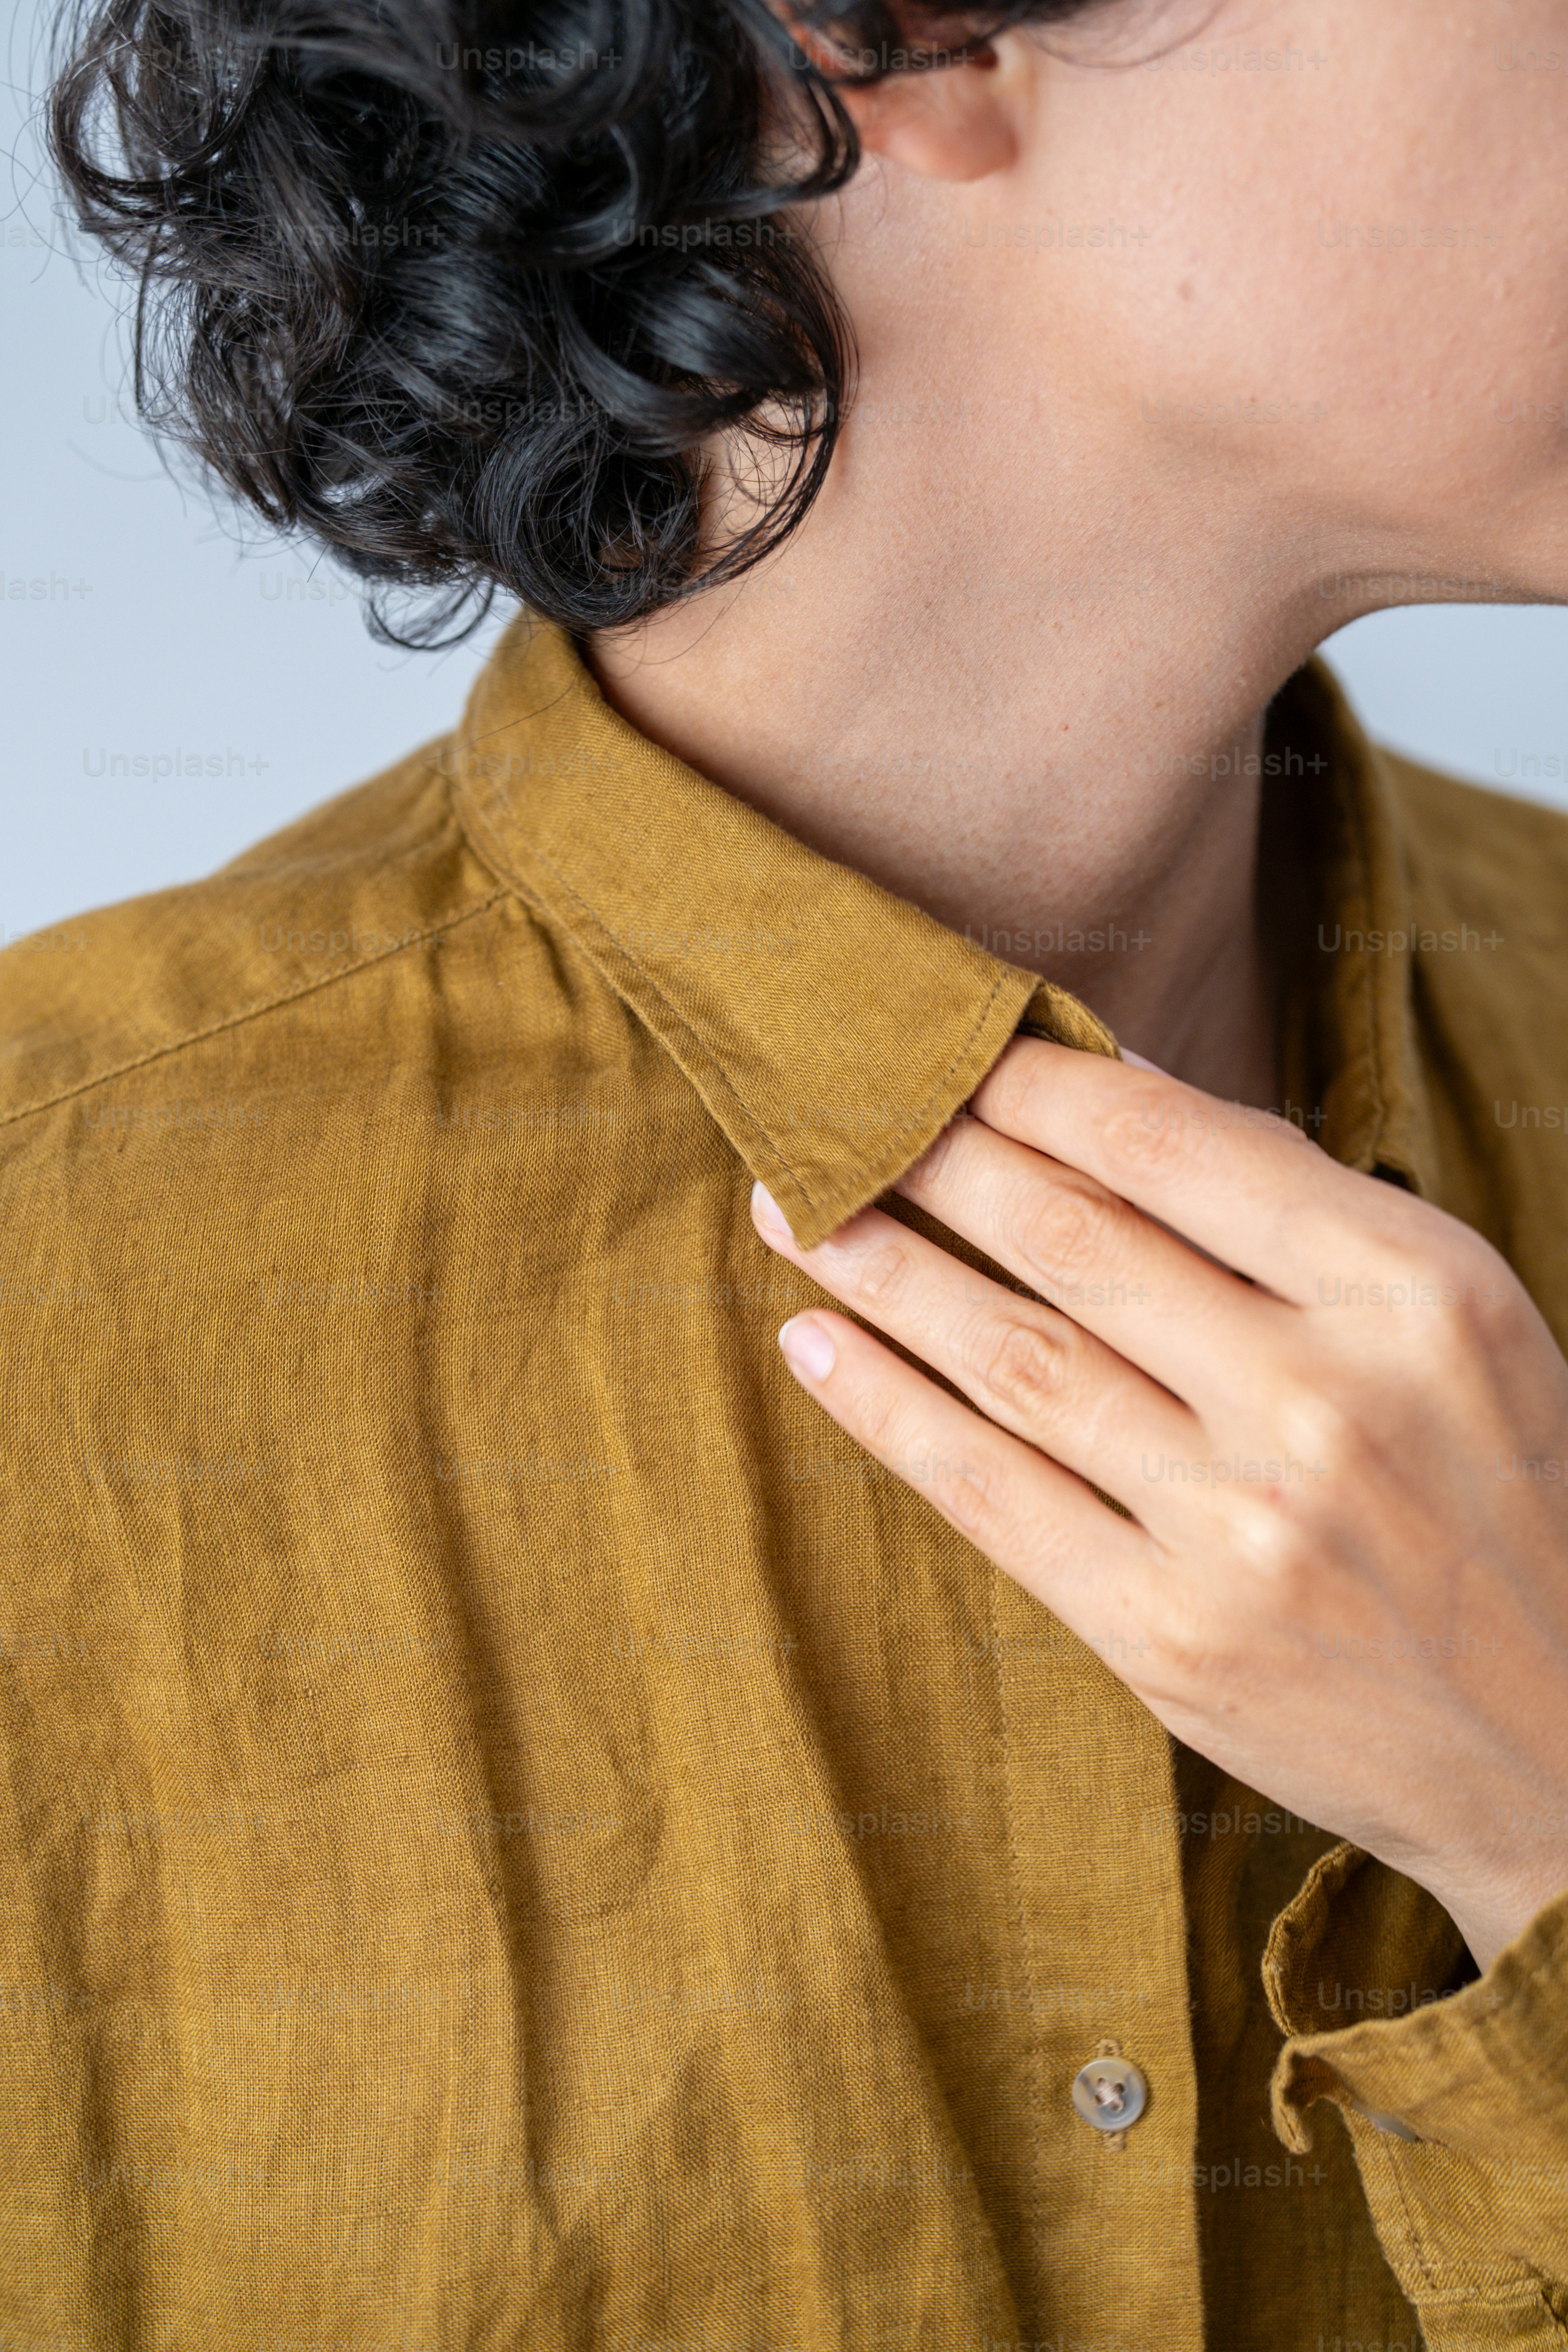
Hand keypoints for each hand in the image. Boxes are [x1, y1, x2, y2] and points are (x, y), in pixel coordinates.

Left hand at [750, 1036, 1567, 1974]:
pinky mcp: (1168, 1639)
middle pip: (1068, 1237)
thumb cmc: (1498, 1491)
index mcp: (1411, 1291)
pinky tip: (815, 1343)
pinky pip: (993, 1495)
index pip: (1168, 1144)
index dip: (1027, 1083)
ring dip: (880, 1271)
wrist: (1559, 1742)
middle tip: (830, 1107)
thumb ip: (1291, 1206)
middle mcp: (1322, 1400)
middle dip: (927, 1156)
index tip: (939, 1044)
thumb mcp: (1447, 1316)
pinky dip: (888, 1411)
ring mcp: (1239, 1528)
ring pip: (1010, 1358)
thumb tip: (1114, 1083)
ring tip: (791, 1208)